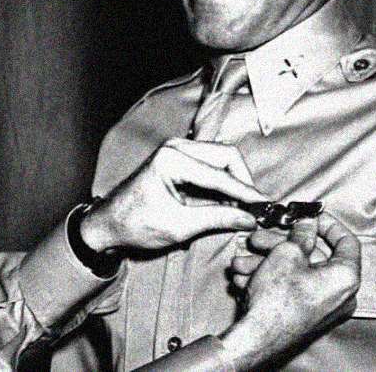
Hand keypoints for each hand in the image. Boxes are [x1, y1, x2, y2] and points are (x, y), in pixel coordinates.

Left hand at [80, 138, 268, 251]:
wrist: (109, 224)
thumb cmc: (136, 224)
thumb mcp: (180, 226)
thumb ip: (218, 218)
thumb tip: (250, 218)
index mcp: (172, 160)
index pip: (221, 175)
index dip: (247, 193)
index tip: (266, 207)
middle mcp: (176, 147)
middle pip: (227, 157)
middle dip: (243, 183)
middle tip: (254, 209)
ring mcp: (177, 150)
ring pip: (222, 159)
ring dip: (234, 183)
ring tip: (241, 210)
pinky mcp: (179, 158)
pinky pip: (211, 165)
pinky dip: (223, 183)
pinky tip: (227, 204)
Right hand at [219, 213, 360, 368]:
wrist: (258, 337)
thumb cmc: (277, 300)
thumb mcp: (287, 254)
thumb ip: (301, 234)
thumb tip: (307, 224)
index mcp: (345, 278)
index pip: (347, 241)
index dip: (327, 224)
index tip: (310, 217)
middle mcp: (340, 295)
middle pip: (312, 258)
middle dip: (280, 245)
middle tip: (261, 239)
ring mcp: (323, 307)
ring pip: (295, 273)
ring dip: (267, 263)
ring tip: (243, 262)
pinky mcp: (306, 315)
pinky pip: (291, 289)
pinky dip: (270, 279)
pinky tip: (246, 277)